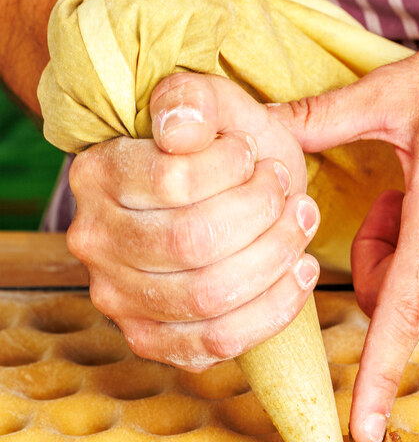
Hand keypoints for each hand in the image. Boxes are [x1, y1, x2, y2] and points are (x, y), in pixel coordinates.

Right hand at [67, 73, 318, 370]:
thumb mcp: (215, 105)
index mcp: (97, 175)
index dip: (232, 169)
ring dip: (275, 256)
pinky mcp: (154, 339)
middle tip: (287, 190)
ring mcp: (119, 298)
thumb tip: (181, 129)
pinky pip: (220, 341)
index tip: (254, 155)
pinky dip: (275, 307)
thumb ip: (194, 100)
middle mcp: (95, 242)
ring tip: (301, 222)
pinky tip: (300, 270)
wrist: (221, 194)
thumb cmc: (221, 150)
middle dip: (261, 214)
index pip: (173, 181)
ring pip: (209, 296)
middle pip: (193, 243)